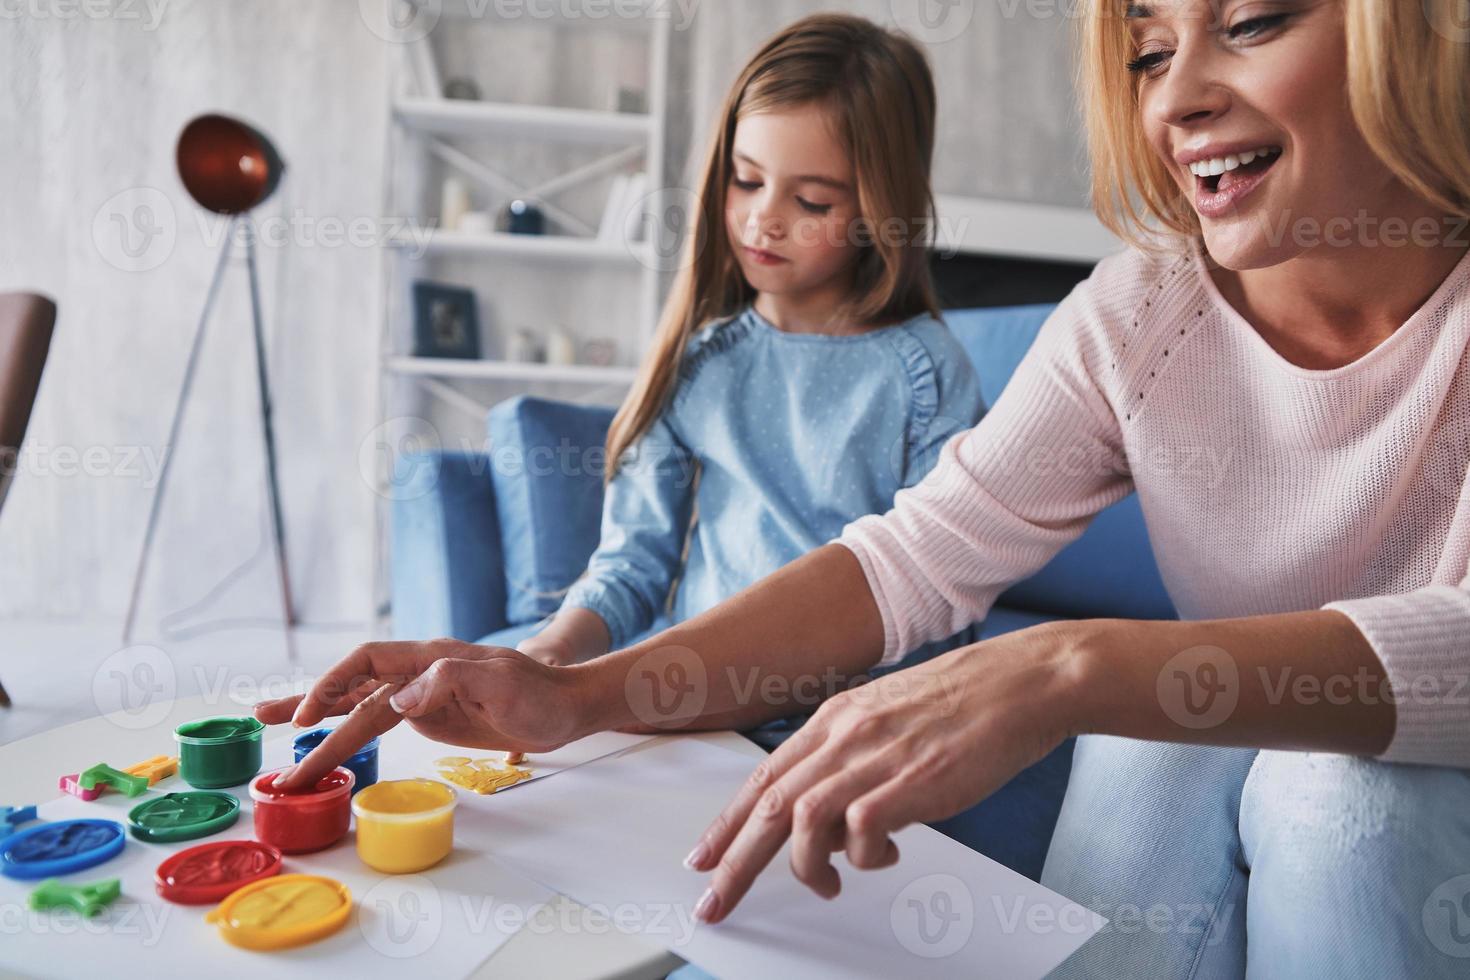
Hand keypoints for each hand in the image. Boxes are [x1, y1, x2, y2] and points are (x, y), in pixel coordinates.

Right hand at [254, 638, 589, 790]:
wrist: (565, 708)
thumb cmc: (539, 694)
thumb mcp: (503, 683)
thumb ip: (451, 681)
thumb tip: (399, 700)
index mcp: (430, 658)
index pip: (367, 662)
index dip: (333, 684)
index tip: (312, 717)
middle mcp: (417, 672)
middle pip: (351, 688)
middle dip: (308, 710)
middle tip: (263, 732)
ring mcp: (420, 695)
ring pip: (356, 704)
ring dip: (316, 718)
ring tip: (267, 724)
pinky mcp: (427, 716)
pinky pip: (376, 722)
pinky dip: (346, 731)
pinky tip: (322, 740)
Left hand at [682, 622, 1084, 923]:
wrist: (1022, 681)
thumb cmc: (967, 701)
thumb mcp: (888, 717)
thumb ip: (853, 755)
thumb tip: (833, 809)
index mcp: (835, 719)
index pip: (761, 776)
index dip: (727, 822)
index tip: (705, 856)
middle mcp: (844, 736)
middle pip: (766, 805)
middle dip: (734, 863)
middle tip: (715, 902)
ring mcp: (874, 758)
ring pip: (800, 821)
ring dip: (804, 867)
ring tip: (825, 885)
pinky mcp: (910, 784)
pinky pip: (859, 836)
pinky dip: (862, 859)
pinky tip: (884, 857)